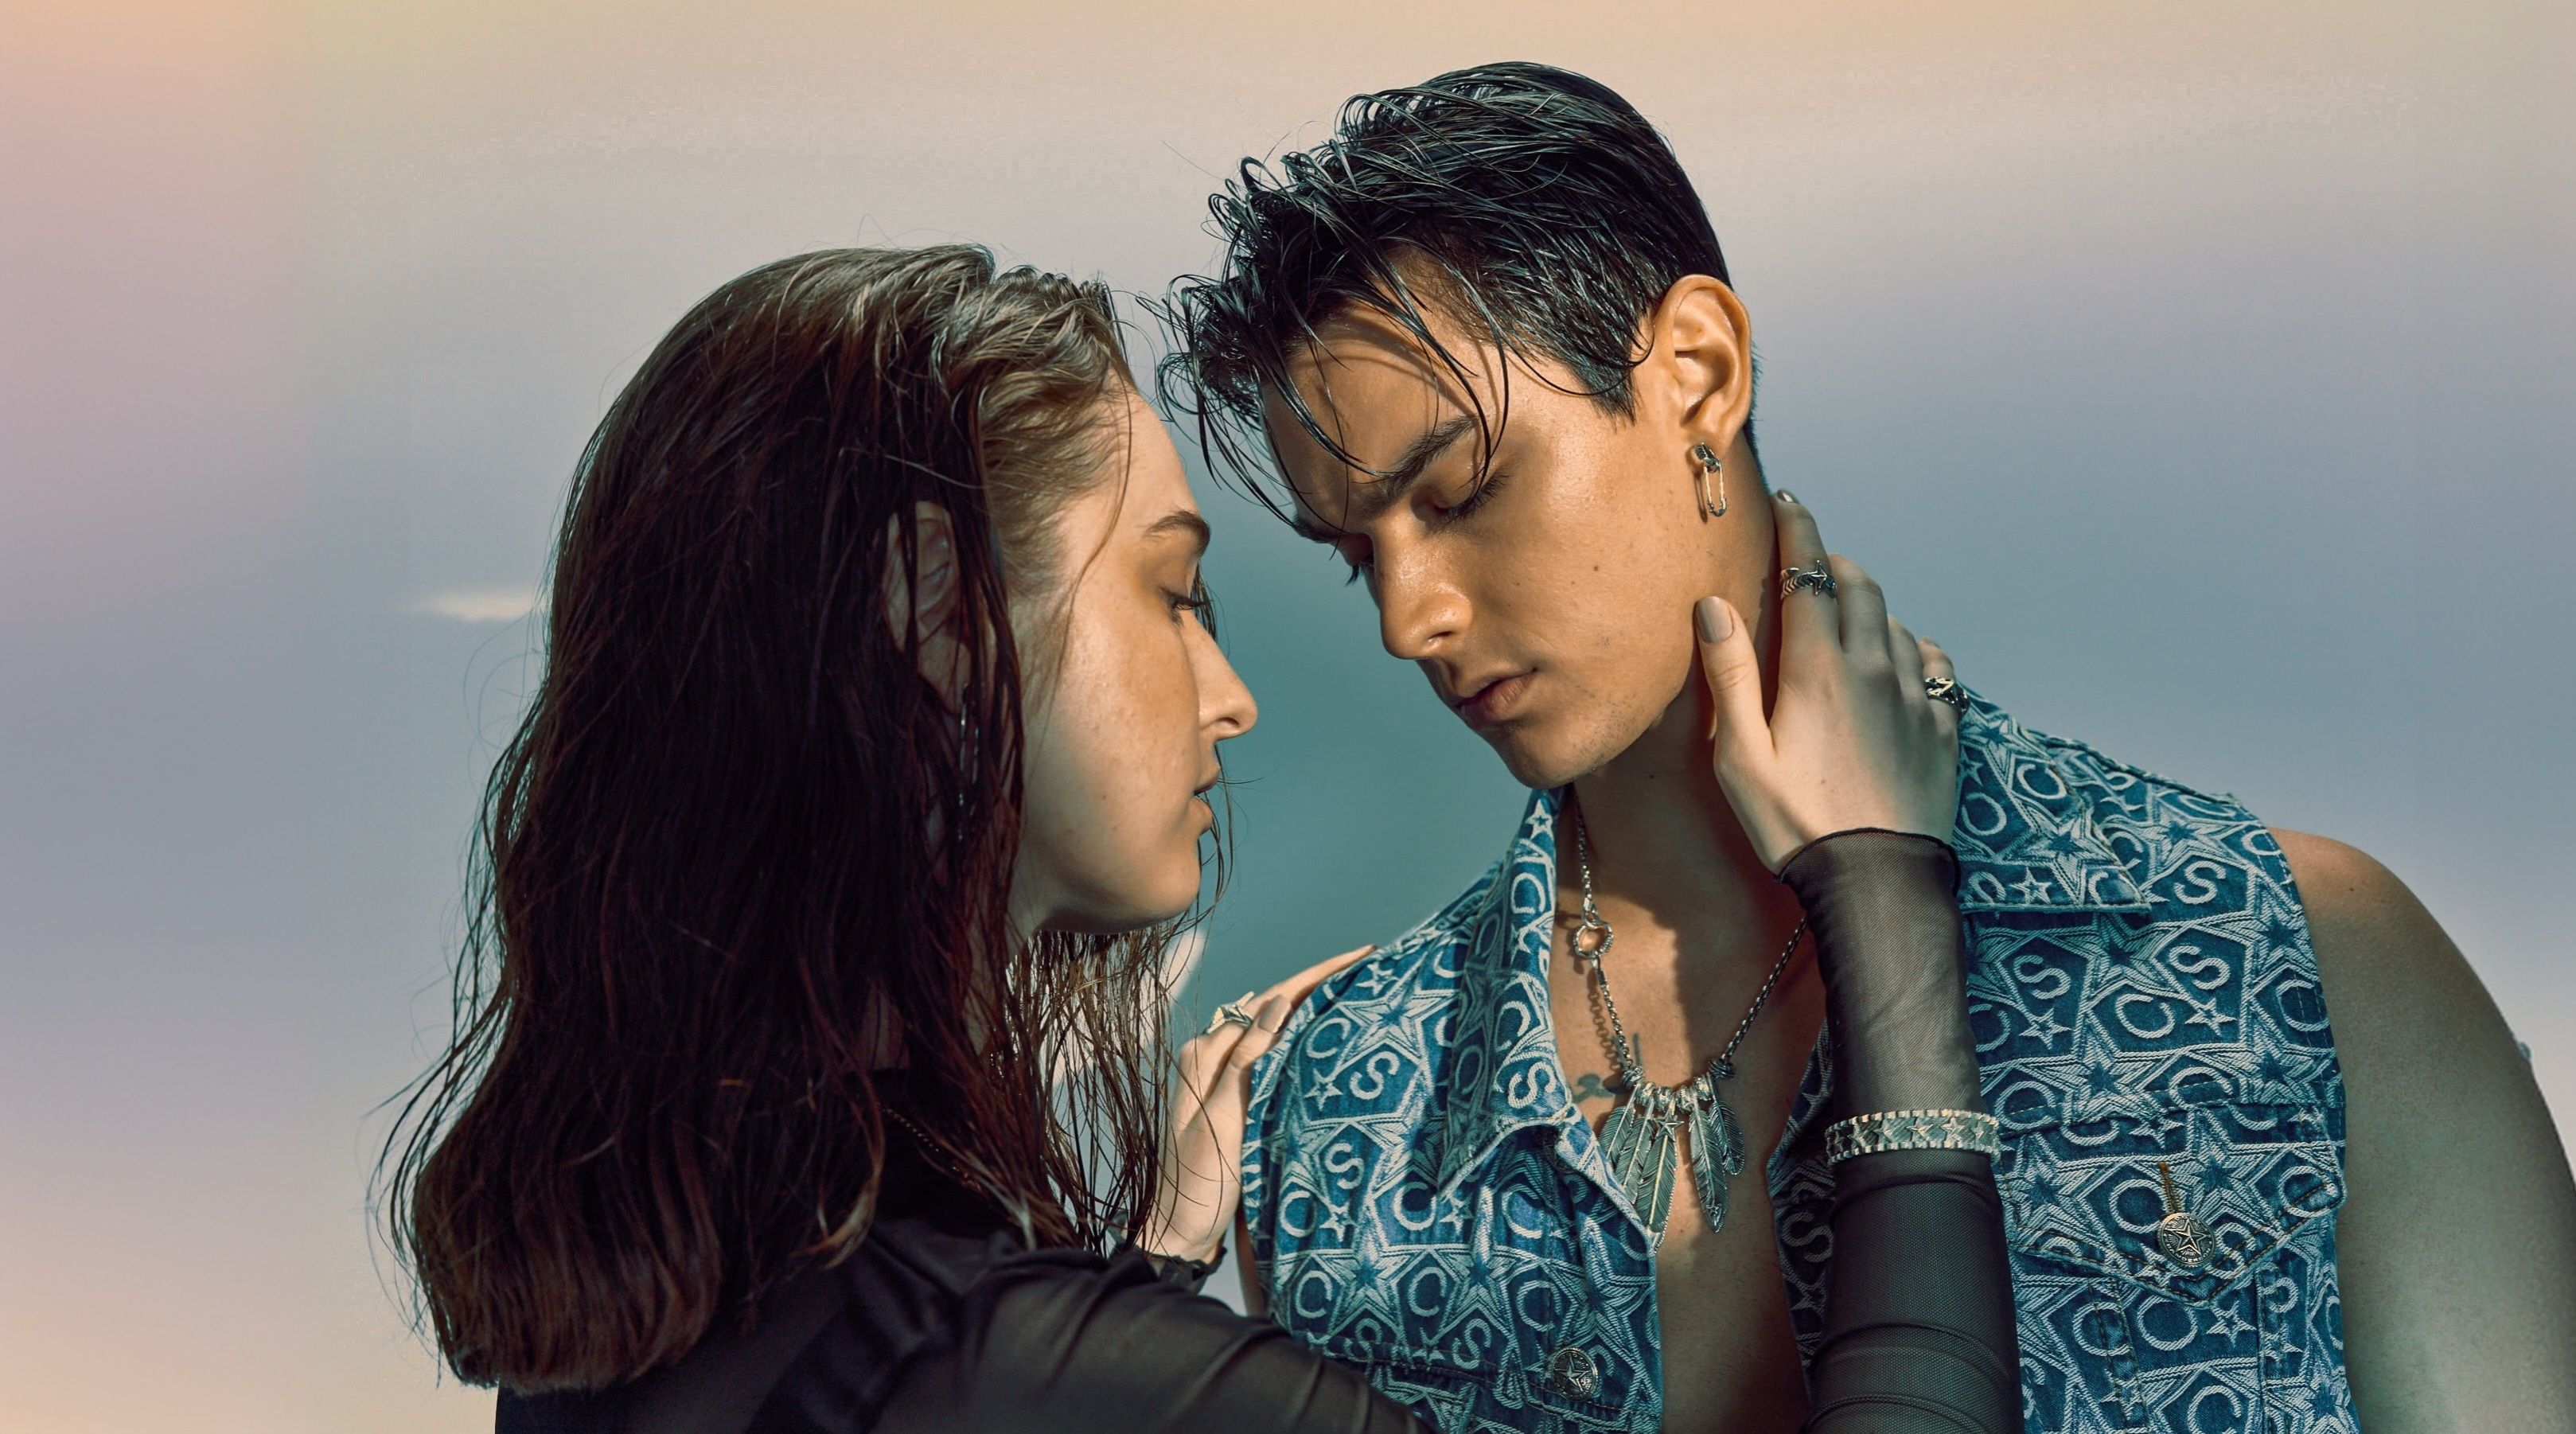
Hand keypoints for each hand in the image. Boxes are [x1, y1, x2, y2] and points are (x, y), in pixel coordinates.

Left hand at [1142, 945, 1373, 1263]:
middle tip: (1370, 966)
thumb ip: (1248, 1060)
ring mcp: (1225, 1078)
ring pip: (1276, 1031)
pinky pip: (1274, 1059)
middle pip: (1274, 1008)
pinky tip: (1327, 1038)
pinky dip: (1303, 1042)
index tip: (1360, 956)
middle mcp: (1213, 1056)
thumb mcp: (1224, 1120)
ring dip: (1314, 1010)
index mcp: (1206, 1053)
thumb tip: (1277, 1002)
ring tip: (1358, 992)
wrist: (1180, 1233)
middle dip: (1320, 985)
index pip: (1270, 1001)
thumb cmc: (1198, 1184)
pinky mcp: (1238, 1100)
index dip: (1316, 976)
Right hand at [1693, 491, 1961, 872]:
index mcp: (1817, 669)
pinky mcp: (1942, 728)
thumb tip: (1714, 606)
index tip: (1789, 501)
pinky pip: (1933, 663)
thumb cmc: (1794, 824)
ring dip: (1869, 601)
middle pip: (1859, 587)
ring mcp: (1915, 697)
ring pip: (1895, 621)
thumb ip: (1729, 675)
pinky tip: (1901, 653)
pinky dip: (1911, 644)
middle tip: (1812, 558)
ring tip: (1847, 606)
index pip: (1808, 576)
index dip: (1798, 533)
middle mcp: (1873, 668)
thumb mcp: (1740, 756)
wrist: (1876, 882)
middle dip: (1834, 561)